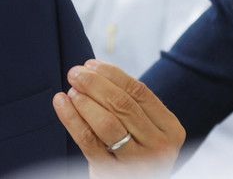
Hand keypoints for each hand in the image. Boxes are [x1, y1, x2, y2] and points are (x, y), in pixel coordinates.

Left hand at [53, 59, 184, 177]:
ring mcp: (137, 163)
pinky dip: (71, 118)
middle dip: (94, 83)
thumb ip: (130, 105)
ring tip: (72, 90)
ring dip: (84, 100)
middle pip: (122, 104)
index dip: (112, 74)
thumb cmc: (135, 152)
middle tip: (75, 73)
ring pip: (106, 122)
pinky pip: (88, 140)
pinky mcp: (112, 173)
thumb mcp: (145, 130)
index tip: (91, 64)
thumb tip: (93, 70)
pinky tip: (62, 103)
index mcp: (171, 129)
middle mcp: (159, 146)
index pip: (140, 92)